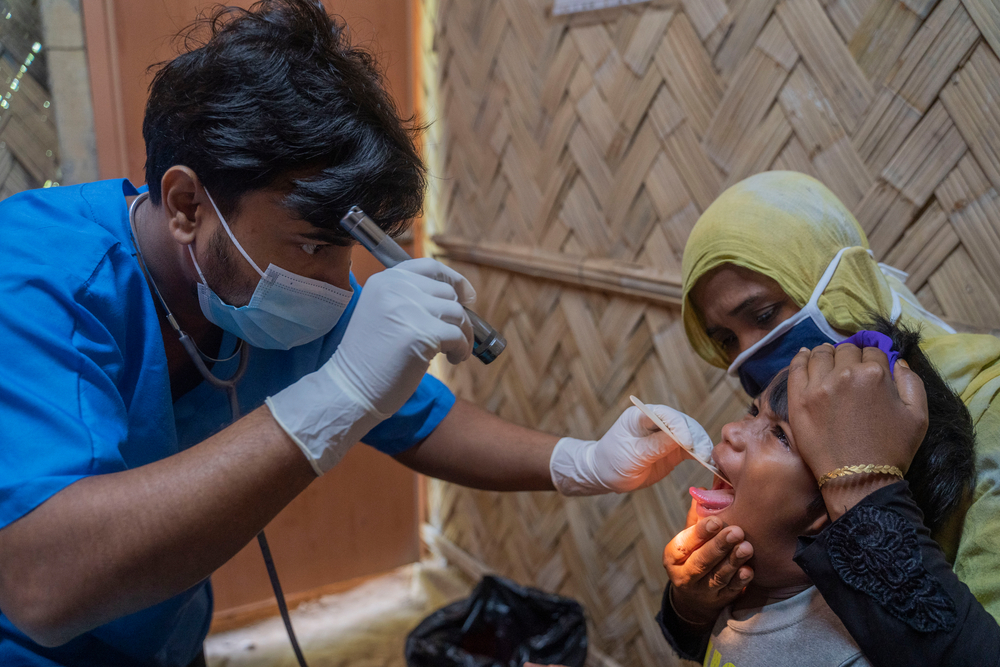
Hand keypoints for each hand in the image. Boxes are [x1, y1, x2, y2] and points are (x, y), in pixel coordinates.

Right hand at [266, 258, 475, 474]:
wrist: (350, 388)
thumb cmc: (369, 359)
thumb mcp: (383, 313)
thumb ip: (410, 299)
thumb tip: (457, 299)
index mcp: (385, 280)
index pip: (429, 267)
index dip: (454, 280)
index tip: (466, 296)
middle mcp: (396, 287)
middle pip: (447, 292)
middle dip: (458, 316)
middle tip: (455, 337)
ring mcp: (409, 309)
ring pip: (457, 313)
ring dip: (464, 334)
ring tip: (454, 352)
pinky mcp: (422, 333)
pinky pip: (458, 336)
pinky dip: (462, 349)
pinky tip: (453, 359)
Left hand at [549, 404, 705, 494]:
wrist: (605, 474)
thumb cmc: (612, 461)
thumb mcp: (632, 456)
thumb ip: (655, 447)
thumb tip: (680, 439)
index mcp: (640, 416)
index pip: (664, 415)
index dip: (678, 426)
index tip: (686, 443)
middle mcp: (656, 421)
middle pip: (683, 423)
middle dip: (696, 437)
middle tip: (705, 454)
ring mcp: (667, 434)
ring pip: (691, 435)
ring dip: (702, 446)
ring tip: (712, 460)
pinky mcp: (674, 449)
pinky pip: (692, 450)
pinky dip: (702, 456)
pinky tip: (712, 464)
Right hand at [663, 516, 753, 625]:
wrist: (695, 597)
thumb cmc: (694, 556)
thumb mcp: (689, 539)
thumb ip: (697, 517)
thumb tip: (704, 489)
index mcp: (673, 556)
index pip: (684, 543)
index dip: (700, 532)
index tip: (717, 521)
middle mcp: (684, 575)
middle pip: (701, 561)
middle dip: (719, 546)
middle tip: (736, 532)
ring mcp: (702, 591)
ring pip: (717, 576)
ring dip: (733, 562)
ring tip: (747, 548)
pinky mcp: (719, 600)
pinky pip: (731, 591)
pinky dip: (740, 581)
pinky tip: (749, 570)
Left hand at [787, 343, 927, 517]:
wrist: (858, 479)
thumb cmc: (892, 450)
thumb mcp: (918, 416)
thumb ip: (912, 382)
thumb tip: (897, 361)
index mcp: (875, 374)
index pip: (872, 350)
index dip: (873, 358)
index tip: (870, 367)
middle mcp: (844, 374)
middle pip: (845, 350)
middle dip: (850, 355)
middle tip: (849, 366)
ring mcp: (818, 386)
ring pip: (820, 354)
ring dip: (826, 353)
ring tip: (827, 358)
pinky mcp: (798, 399)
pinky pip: (796, 368)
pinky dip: (801, 358)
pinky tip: (805, 356)